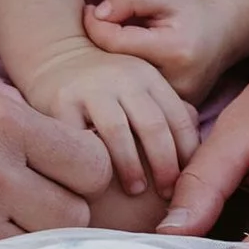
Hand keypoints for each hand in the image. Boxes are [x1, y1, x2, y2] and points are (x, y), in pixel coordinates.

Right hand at [15, 36, 197, 200]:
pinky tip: (98, 179)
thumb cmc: (105, 86)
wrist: (55, 56)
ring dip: (130, 166)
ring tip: (136, 190)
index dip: (188, 154)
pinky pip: (79, 138)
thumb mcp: (140, 88)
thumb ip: (166, 113)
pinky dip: (91, 160)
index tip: (188, 181)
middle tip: (167, 193)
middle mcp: (123, 78)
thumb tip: (193, 158)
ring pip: (118, 132)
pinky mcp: (62, 100)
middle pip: (153, 126)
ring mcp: (91, 88)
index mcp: (148, 78)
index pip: (179, 119)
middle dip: (164, 164)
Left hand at [84, 0, 230, 105]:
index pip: (115, 43)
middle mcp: (177, 83)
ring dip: (109, 71)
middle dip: (98, 50)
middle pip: (115, 71)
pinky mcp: (173, 115)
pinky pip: (137, 103)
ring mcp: (175, 104)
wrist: (220, 37)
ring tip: (110, 51)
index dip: (94, 25)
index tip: (90, 12)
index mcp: (174, 51)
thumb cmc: (187, 13)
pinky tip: (123, 70)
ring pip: (123, 91)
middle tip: (97, 32)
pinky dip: (123, 86)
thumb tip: (97, 15)